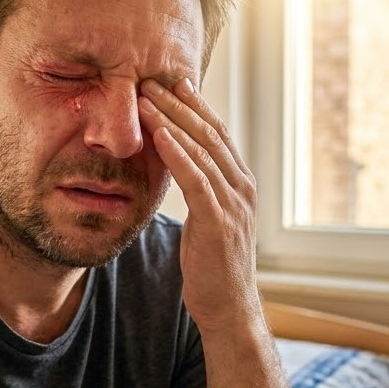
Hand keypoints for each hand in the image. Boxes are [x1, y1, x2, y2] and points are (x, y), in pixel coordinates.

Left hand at [138, 78, 257, 331]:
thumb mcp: (206, 220)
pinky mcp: (219, 221)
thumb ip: (200, 192)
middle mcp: (242, 187)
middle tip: (151, 78)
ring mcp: (234, 203)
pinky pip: (197, 178)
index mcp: (240, 184)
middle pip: (210, 133)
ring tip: (145, 97)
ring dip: (172, 120)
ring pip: (202, 150)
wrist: (228, 309)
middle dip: (180, 103)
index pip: (217, 134)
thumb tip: (178, 169)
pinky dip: (178, 153)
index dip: (195, 106)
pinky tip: (159, 133)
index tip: (172, 82)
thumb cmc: (212, 268)